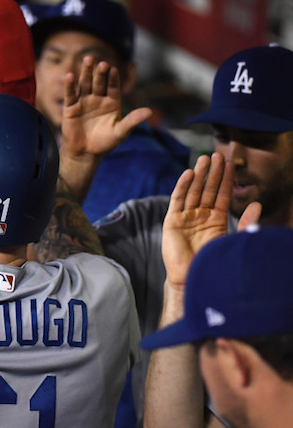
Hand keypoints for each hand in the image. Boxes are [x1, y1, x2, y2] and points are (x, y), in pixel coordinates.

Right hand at [61, 55, 151, 158]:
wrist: (85, 154)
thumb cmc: (105, 143)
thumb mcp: (121, 132)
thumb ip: (133, 121)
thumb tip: (149, 111)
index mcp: (112, 102)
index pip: (113, 87)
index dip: (113, 79)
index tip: (114, 70)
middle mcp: (98, 99)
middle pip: (99, 82)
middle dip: (100, 72)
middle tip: (102, 63)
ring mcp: (84, 102)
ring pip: (85, 84)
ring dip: (86, 72)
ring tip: (88, 60)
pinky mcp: (71, 108)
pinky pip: (70, 94)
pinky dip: (70, 85)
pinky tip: (70, 75)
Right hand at [161, 152, 260, 290]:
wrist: (193, 277)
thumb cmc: (212, 262)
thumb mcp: (233, 241)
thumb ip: (245, 223)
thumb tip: (258, 204)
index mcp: (215, 220)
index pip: (221, 194)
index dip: (225, 178)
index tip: (229, 162)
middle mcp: (200, 215)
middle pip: (207, 189)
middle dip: (212, 172)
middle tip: (217, 154)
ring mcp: (185, 217)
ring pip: (192, 191)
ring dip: (198, 174)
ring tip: (204, 158)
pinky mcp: (172, 220)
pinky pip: (178, 200)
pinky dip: (182, 186)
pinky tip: (189, 174)